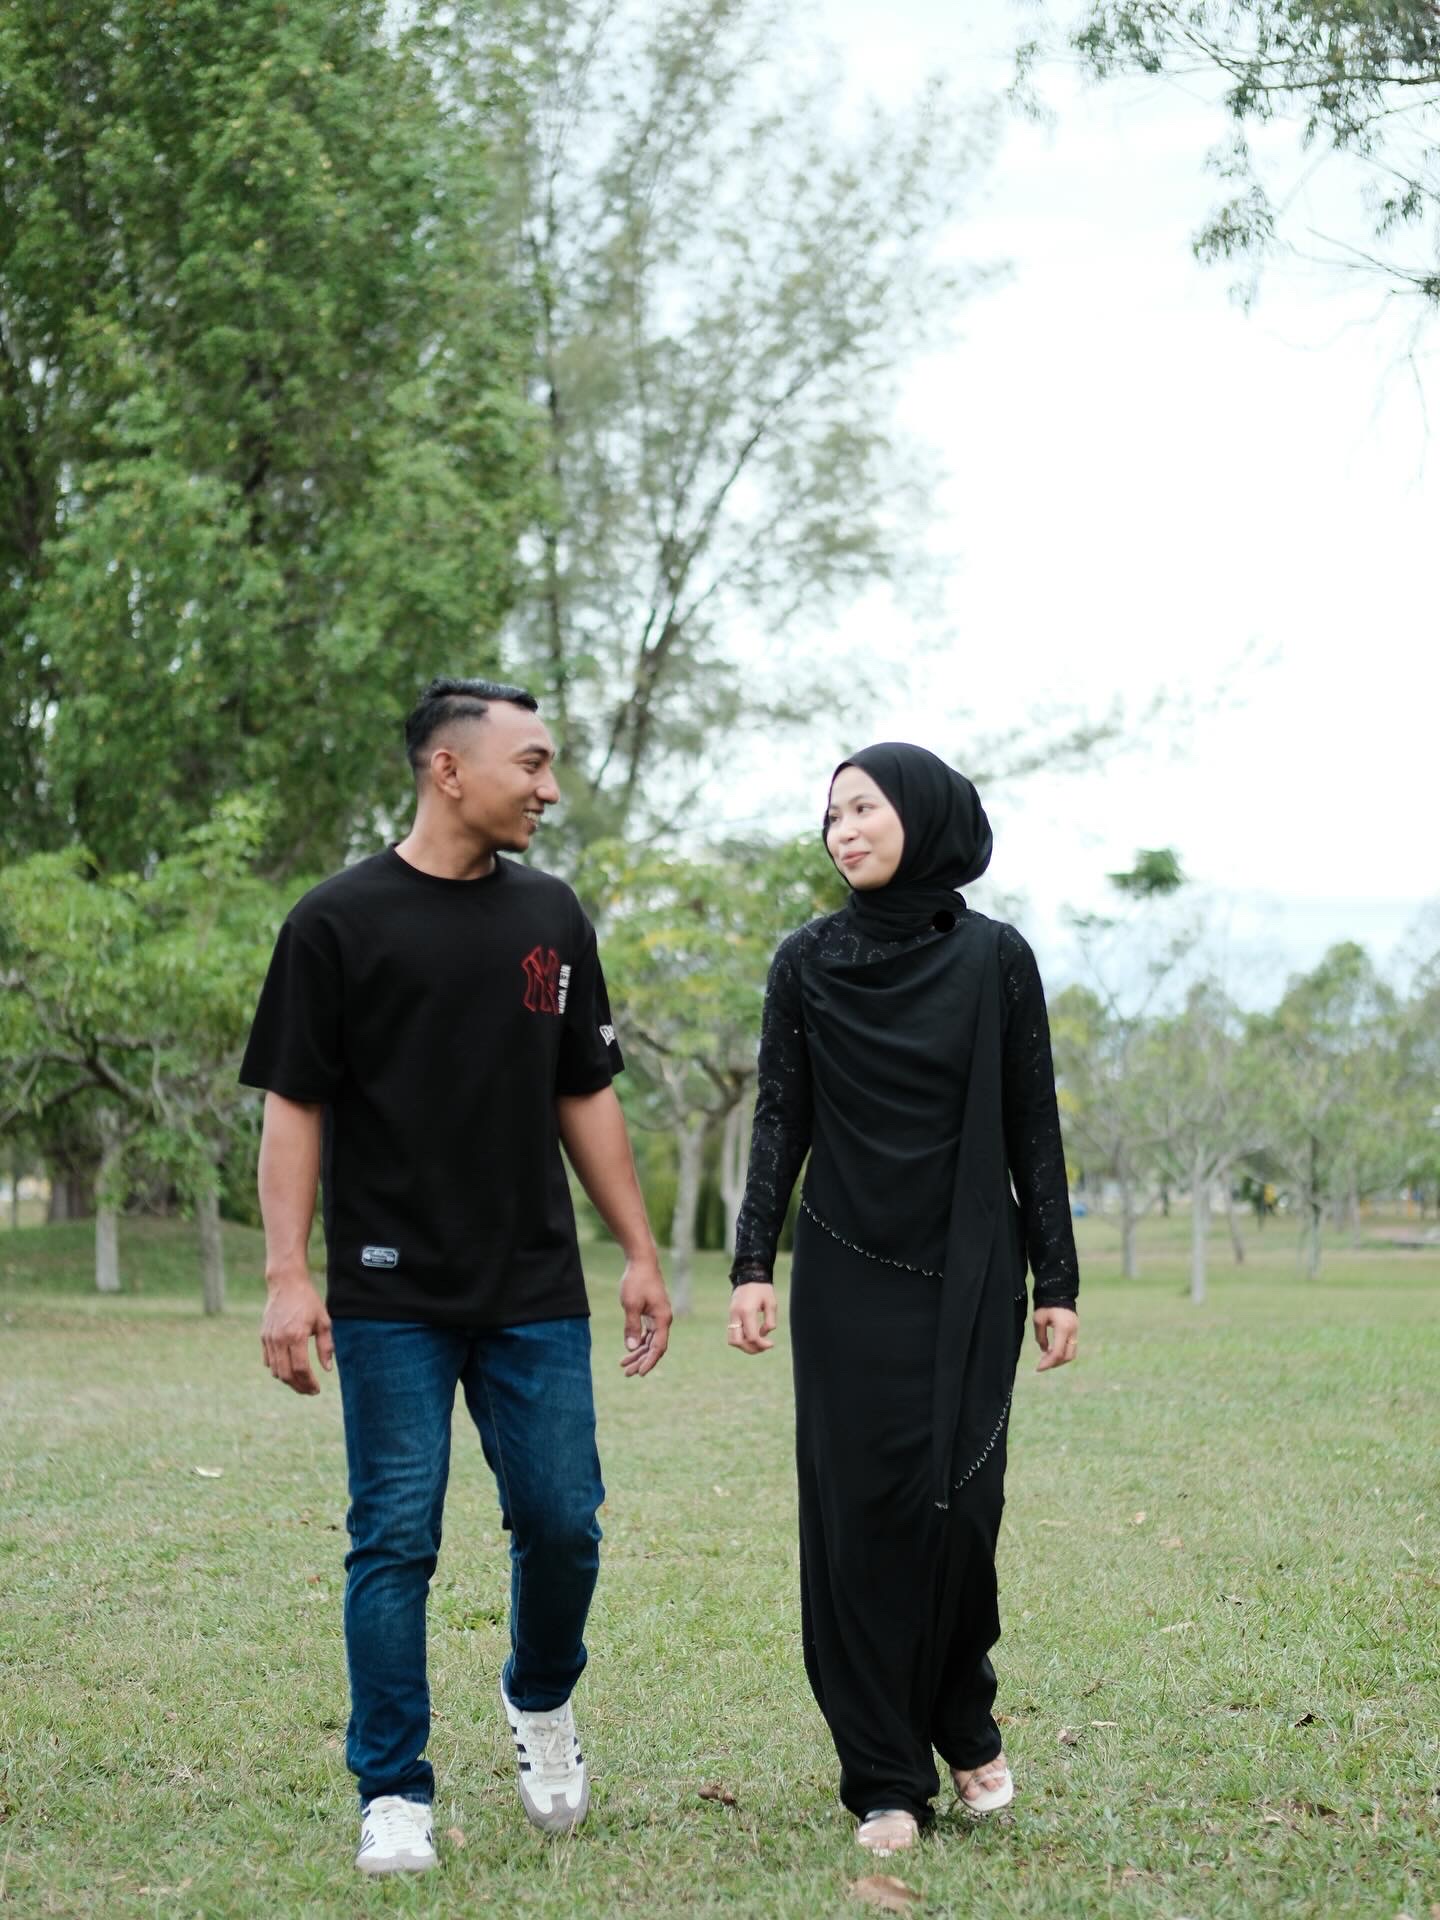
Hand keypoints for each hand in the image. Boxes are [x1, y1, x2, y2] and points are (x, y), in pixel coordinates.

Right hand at [260, 1275, 333, 1394]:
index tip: (317, 1389)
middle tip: (309, 1391)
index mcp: (297, 1336)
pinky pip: (268, 1361)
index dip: (309, 1383)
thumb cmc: (308, 1301)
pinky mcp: (263, 1337)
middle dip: (299, 1387)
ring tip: (301, 1383)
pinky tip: (289, 1370)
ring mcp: (269, 1339)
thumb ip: (326, 1346)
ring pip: (275, 1371)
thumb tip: (327, 1369)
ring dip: (288, 1381)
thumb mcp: (323, 1321)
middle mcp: (280, 1339)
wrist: (286, 1284)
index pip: (301, 1369)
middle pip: (286, 1374)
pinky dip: (278, 1370)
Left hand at [619, 1255, 671, 1376]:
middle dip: (641, 1361)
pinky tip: (630, 1350)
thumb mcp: (631, 1305)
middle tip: (627, 1373)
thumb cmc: (637, 1281)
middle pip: (654, 1347)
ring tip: (624, 1365)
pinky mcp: (652, 1313)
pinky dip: (639, 1342)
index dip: (649, 1361)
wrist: (642, 1261)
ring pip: (650, 1341)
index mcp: (662, 1318)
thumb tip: (631, 1348)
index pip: (658, 1347)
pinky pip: (647, 1333)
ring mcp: (658, 1316)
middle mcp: (663, 1320)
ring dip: (638, 1353)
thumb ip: (631, 1327)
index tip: (640, 1373)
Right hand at [728, 1281, 777, 1354]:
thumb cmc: (763, 1289)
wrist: (749, 1276)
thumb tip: (763, 1335)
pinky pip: (733, 1333)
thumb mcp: (771, 1304)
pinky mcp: (731, 1315)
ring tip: (758, 1344)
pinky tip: (752, 1336)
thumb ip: (770, 1321)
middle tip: (763, 1347)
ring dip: (745, 1346)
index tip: (771, 1344)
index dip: (762, 1345)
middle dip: (751, 1349)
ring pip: (732, 1340)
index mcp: (747, 1311)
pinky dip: (742, 1339)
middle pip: (738, 1342)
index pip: (752, 1336)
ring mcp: (731, 1315)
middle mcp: (736, 1315)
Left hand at [1033, 1306, 1077, 1372]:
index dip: (1048, 1363)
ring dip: (1059, 1359)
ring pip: (1071, 1353)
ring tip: (1046, 1359)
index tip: (1038, 1368)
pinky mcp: (1076, 1331)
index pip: (1058, 1353)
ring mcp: (1076, 1331)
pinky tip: (1051, 1352)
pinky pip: (1071, 1347)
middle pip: (1067, 1357)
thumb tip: (1044, 1351)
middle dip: (1054, 1364)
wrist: (1059, 1292)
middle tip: (1041, 1365)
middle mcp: (1073, 1332)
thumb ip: (1041, 1337)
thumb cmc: (1046, 1305)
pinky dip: (1062, 1353)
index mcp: (1063, 1328)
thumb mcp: (1039, 1320)